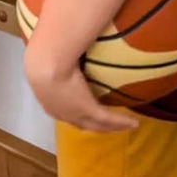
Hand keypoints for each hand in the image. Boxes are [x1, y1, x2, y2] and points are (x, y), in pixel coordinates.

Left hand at [23, 51, 140, 134]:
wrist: (44, 63)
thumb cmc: (42, 55)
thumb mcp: (49, 61)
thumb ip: (56, 59)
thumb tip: (59, 48)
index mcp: (49, 101)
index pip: (65, 113)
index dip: (76, 116)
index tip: (86, 115)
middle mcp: (61, 112)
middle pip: (82, 124)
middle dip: (95, 127)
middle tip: (110, 127)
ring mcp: (75, 113)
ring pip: (97, 125)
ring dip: (113, 127)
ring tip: (127, 126)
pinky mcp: (88, 109)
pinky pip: (109, 119)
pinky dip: (122, 122)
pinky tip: (134, 122)